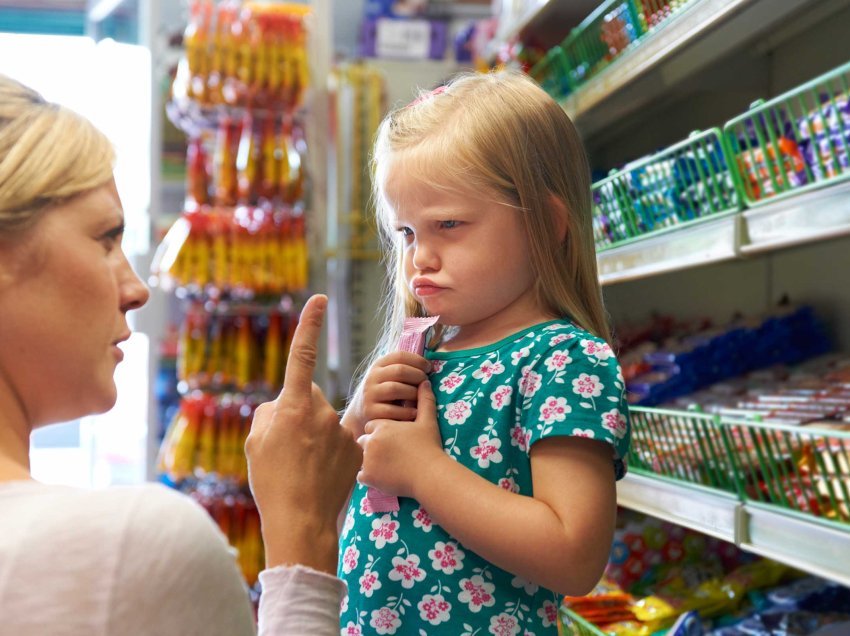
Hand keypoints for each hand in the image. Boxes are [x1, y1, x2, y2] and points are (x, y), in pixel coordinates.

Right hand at [246, 294, 362, 574]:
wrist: (301, 520)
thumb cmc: (272, 481)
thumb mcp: (256, 443)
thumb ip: (269, 413)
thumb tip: (283, 405)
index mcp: (293, 406)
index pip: (302, 355)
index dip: (310, 325)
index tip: (319, 299)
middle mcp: (322, 411)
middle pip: (308, 398)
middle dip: (298, 412)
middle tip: (286, 447)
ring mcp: (342, 430)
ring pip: (324, 421)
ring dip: (314, 435)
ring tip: (302, 467)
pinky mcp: (357, 447)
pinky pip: (339, 439)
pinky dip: (330, 451)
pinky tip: (321, 473)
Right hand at [344, 351, 430, 437]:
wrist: (362, 414)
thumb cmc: (385, 394)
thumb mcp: (389, 377)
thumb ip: (404, 369)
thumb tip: (430, 365)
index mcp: (379, 365)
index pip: (399, 355)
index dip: (417, 360)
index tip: (429, 368)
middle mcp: (372, 377)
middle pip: (399, 370)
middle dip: (418, 376)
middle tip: (426, 383)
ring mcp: (370, 394)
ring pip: (395, 389)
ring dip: (413, 393)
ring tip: (421, 398)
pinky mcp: (370, 412)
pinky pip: (392, 410)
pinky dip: (407, 412)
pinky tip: (415, 413)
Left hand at [357, 380, 444, 499]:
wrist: (429, 473)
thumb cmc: (429, 446)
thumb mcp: (428, 421)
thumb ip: (424, 400)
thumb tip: (424, 382)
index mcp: (382, 426)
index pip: (372, 426)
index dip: (381, 432)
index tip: (392, 439)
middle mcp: (371, 440)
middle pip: (364, 441)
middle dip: (373, 446)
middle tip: (388, 454)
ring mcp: (367, 459)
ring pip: (361, 458)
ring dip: (370, 461)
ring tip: (386, 466)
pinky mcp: (368, 476)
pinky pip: (361, 475)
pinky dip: (369, 476)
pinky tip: (382, 476)